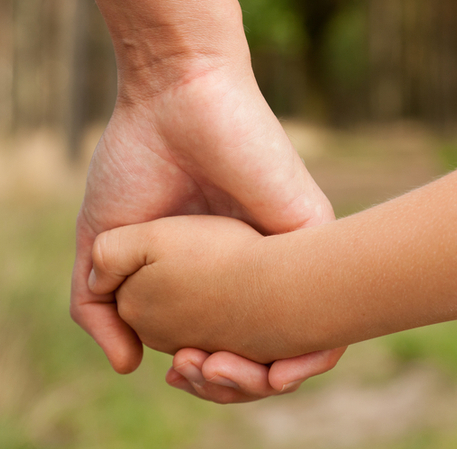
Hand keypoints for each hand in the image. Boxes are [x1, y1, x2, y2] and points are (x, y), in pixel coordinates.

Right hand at [71, 18, 341, 401]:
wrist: (171, 97)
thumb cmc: (137, 160)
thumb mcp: (103, 244)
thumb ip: (100, 307)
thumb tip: (127, 365)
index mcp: (211, 270)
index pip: (224, 342)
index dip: (205, 374)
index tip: (178, 371)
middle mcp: (252, 263)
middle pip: (264, 349)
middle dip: (233, 384)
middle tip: (196, 373)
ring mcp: (285, 247)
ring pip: (301, 337)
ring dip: (266, 378)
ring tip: (219, 370)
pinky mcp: (310, 226)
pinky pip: (331, 303)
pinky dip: (313, 352)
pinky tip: (277, 372)